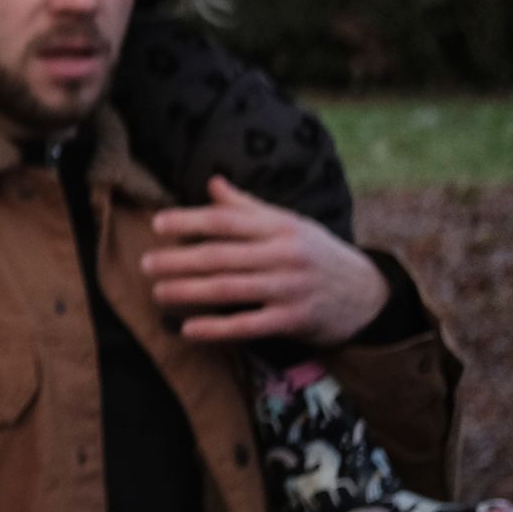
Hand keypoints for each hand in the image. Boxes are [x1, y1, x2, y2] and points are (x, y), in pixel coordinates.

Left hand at [143, 175, 389, 345]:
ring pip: (230, 289)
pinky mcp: (294, 320)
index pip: (227, 221)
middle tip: (145, 263)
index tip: (157, 224)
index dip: (190, 220)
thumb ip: (247, 207)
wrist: (368, 294)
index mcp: (279, 226)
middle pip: (222, 256)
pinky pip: (249, 324)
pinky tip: (189, 329)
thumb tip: (212, 182)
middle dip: (180, 259)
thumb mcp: (288, 224)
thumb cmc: (316, 253)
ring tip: (159, 291)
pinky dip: (217, 328)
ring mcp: (289, 288)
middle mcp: (284, 254)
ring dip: (190, 291)